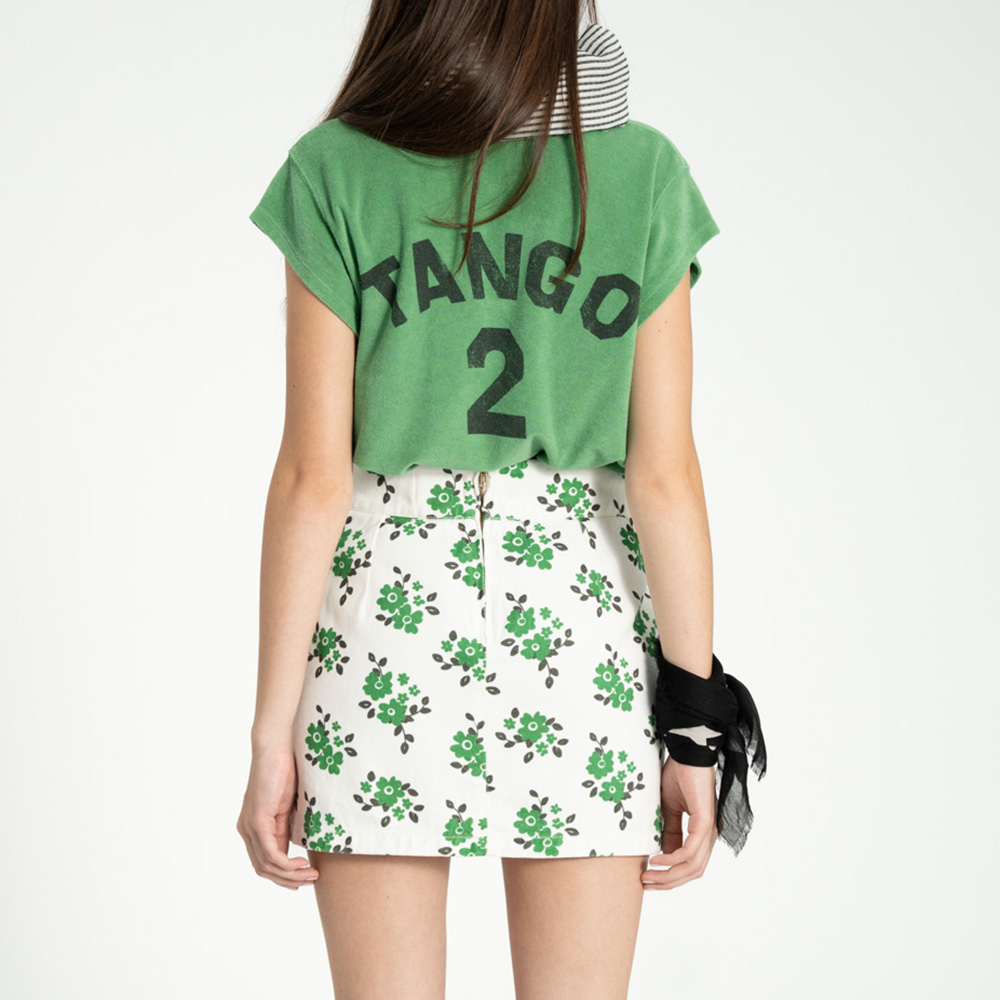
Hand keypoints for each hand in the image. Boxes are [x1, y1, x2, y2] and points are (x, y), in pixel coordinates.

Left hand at [236, 745, 318, 888]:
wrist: (276, 747)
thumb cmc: (284, 770)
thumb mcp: (288, 805)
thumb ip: (288, 825)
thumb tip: (300, 845)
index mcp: (253, 827)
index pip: (264, 862)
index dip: (284, 875)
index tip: (305, 877)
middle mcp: (246, 830)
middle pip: (263, 869)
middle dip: (288, 880)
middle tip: (311, 880)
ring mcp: (250, 826)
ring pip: (266, 865)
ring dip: (290, 875)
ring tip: (311, 875)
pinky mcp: (258, 820)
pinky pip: (270, 853)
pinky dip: (286, 864)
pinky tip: (301, 863)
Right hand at [642, 756, 718, 889]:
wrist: (688, 753)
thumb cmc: (680, 775)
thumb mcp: (669, 808)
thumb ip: (669, 831)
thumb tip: (663, 853)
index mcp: (701, 833)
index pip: (689, 865)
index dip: (670, 876)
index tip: (648, 879)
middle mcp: (708, 836)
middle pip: (692, 872)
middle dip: (668, 882)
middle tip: (646, 884)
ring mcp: (709, 830)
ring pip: (692, 867)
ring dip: (669, 875)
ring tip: (649, 876)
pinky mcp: (705, 821)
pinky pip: (690, 851)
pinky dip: (673, 859)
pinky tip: (657, 858)